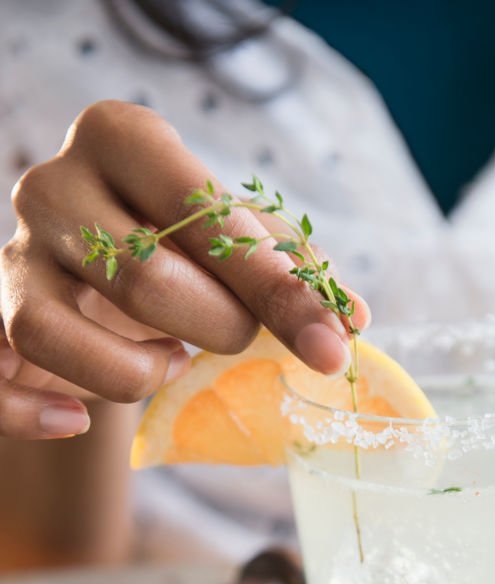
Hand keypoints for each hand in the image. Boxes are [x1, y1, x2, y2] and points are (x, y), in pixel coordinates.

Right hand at [0, 100, 369, 439]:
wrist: (87, 272)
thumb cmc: (174, 249)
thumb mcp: (233, 241)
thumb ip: (289, 270)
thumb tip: (350, 320)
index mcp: (123, 139)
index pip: (205, 216)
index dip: (276, 289)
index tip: (333, 345)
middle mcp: (54, 185)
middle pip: (141, 276)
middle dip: (215, 328)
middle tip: (237, 339)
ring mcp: (13, 256)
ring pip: (56, 331)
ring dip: (134, 371)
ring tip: (170, 361)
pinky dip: (35, 412)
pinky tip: (78, 421)